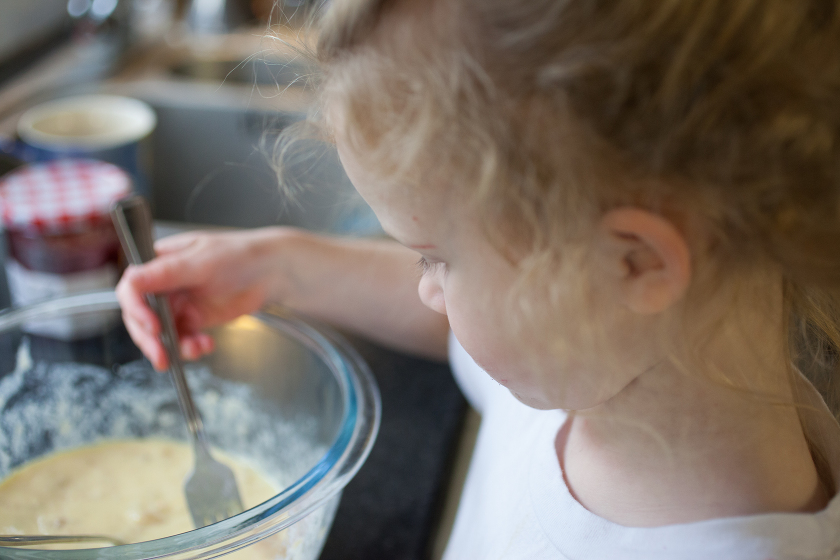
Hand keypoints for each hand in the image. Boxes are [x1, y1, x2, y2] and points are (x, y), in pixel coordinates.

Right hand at [116, 228, 285, 370]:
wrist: (270, 271)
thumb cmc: (238, 254)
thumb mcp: (203, 260)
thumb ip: (167, 272)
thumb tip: (132, 278)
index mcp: (158, 263)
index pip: (132, 289)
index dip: (136, 309)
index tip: (152, 325)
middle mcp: (163, 285)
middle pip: (140, 317)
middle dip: (149, 338)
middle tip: (162, 354)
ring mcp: (178, 305)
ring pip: (159, 334)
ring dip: (171, 347)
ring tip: (194, 350)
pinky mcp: (193, 321)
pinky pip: (181, 340)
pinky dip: (190, 347)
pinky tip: (206, 345)